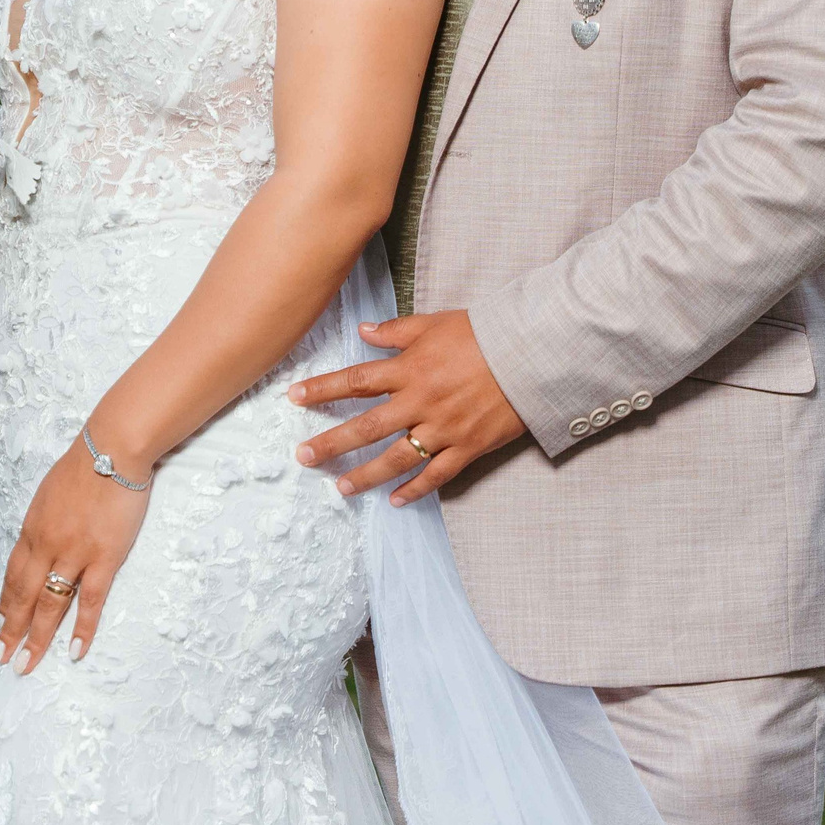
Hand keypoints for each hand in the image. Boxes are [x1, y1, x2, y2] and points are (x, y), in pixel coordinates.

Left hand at [0, 438, 152, 670]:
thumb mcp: (50, 493)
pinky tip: (75, 651)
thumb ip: (44, 520)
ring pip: (50, 604)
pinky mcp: (104, 557)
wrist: (112, 448)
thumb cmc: (85, 464)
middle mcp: (46, 545)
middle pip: (23, 596)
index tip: (1, 624)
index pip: (13, 574)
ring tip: (25, 666)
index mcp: (32, 529)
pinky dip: (82, 629)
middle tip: (0, 659)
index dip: (6, 602)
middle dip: (10, 631)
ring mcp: (74, 553)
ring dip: (36, 638)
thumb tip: (41, 539)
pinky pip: (90, 600)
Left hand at [286, 310, 526, 505]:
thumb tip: (363, 331)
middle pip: (368, 426)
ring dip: (367, 475)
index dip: (323, 389)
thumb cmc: (483, 334)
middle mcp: (421, 401)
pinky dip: (416, 489)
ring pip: (397, 458)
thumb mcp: (435, 323)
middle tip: (304, 457)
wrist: (530, 353)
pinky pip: (437, 474)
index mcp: (410, 369)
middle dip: (332, 443)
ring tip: (341, 489)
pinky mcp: (468, 447)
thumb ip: (397, 331)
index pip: (356, 380)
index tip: (294, 398)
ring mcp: (444, 428)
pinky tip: (396, 501)